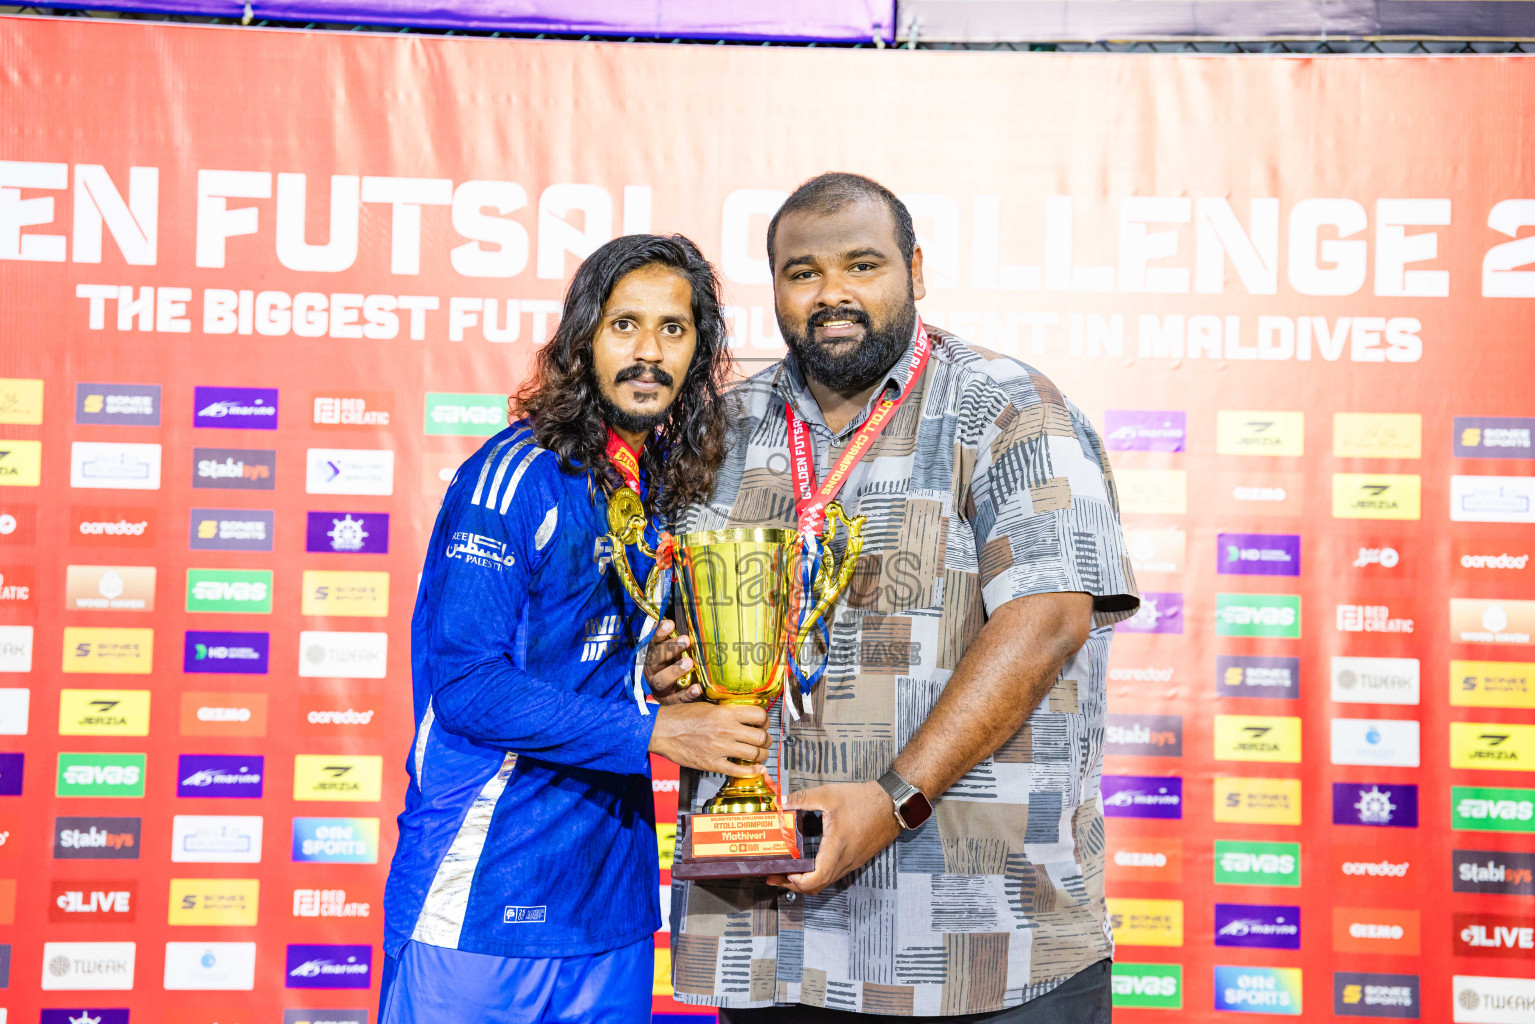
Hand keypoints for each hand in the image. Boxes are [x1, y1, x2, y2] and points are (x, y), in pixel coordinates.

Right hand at [645, 620, 700, 704]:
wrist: (680, 698)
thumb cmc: (679, 667)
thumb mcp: (676, 654)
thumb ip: (676, 641)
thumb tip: (681, 620)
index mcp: (653, 657)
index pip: (653, 643)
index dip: (659, 633)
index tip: (670, 623)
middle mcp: (652, 672)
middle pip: (655, 659)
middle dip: (669, 649)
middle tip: (685, 640)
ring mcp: (660, 689)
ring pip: (662, 680)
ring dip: (675, 670)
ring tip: (689, 663)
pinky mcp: (671, 703)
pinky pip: (678, 699)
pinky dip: (687, 693)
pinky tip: (697, 688)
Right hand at [649, 701, 769, 776]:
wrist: (662, 730)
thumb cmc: (681, 716)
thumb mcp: (707, 706)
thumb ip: (727, 712)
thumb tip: (743, 716)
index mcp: (725, 713)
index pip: (759, 716)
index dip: (765, 721)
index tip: (763, 724)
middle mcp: (726, 730)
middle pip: (760, 737)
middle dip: (766, 740)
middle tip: (764, 741)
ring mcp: (720, 748)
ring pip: (754, 754)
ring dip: (761, 755)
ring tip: (760, 754)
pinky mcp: (712, 763)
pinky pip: (738, 770)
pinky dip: (751, 771)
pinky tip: (756, 769)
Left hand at [766, 781, 901, 894]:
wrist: (893, 804)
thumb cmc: (866, 801)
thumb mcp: (829, 795)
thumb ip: (802, 798)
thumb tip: (782, 801)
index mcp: (836, 849)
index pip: (814, 880)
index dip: (795, 882)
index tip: (782, 873)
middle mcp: (845, 861)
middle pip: (817, 886)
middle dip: (794, 884)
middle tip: (776, 875)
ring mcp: (851, 862)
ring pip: (826, 881)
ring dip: (807, 880)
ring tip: (790, 869)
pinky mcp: (855, 859)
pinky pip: (834, 873)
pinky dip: (819, 873)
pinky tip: (810, 860)